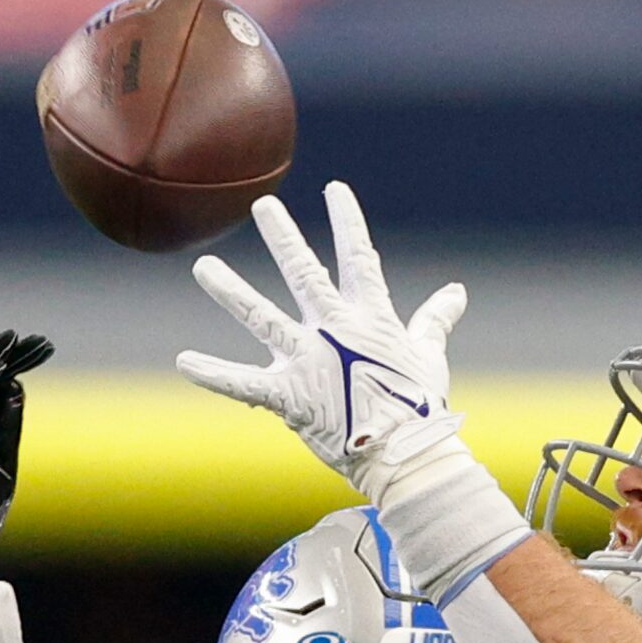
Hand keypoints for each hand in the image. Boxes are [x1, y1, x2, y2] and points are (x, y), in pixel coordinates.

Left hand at [176, 182, 466, 494]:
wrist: (405, 453)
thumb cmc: (419, 408)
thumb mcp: (429, 356)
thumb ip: (434, 320)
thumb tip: (457, 292)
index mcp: (369, 318)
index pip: (359, 258)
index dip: (347, 222)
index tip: (334, 189)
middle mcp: (334, 330)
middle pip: (305, 274)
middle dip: (283, 238)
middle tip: (262, 206)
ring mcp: (308, 360)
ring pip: (263, 316)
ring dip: (231, 291)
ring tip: (203, 267)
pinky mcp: (289, 395)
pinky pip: (244, 384)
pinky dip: (214, 374)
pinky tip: (184, 362)